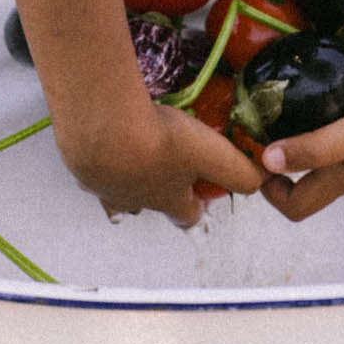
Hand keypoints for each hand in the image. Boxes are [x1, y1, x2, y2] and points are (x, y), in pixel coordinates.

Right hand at [54, 94, 261, 228]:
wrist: (103, 126)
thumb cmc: (159, 142)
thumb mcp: (210, 153)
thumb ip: (238, 170)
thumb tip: (262, 181)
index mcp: (168, 199)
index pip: (187, 216)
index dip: (197, 206)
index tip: (202, 190)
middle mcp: (135, 200)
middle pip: (149, 204)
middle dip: (158, 190)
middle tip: (164, 164)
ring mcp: (104, 185)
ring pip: (118, 190)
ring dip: (126, 176)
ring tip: (130, 152)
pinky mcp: (81, 165)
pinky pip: (92, 167)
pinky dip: (100, 156)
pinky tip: (103, 136)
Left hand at [257, 69, 343, 222]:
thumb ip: (320, 146)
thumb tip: (266, 162)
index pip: (297, 205)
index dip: (267, 189)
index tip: (249, 154)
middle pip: (315, 184)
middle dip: (285, 166)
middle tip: (266, 128)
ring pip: (340, 164)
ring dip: (314, 148)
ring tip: (300, 110)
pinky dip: (343, 135)